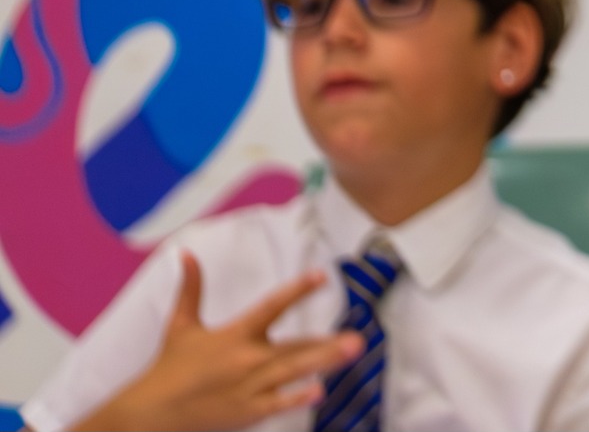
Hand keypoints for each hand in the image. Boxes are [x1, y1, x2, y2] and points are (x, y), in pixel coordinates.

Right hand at [77, 252, 362, 431]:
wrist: (151, 414)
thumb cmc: (168, 368)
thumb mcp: (180, 325)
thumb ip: (190, 289)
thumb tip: (184, 254)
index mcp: (233, 335)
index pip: (271, 307)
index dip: (296, 290)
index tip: (321, 276)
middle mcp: (245, 359)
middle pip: (292, 347)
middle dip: (324, 343)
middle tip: (356, 337)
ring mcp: (248, 387)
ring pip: (292, 373)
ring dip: (323, 364)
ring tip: (352, 353)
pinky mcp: (247, 411)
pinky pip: (277, 404)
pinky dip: (297, 398)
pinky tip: (320, 392)